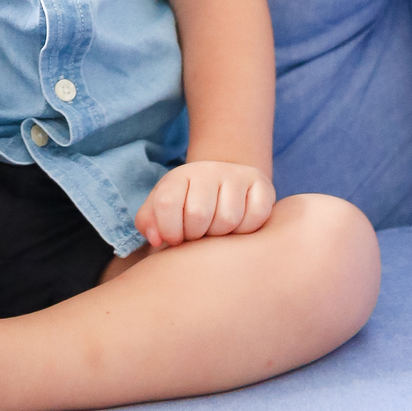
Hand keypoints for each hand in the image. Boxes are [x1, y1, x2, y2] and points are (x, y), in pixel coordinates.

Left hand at [135, 160, 274, 247]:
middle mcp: (208, 171)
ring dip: (221, 235)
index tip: (174, 239)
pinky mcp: (263, 186)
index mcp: (179, 176)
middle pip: (198, 214)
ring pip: (227, 219)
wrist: (224, 184)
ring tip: (217, 232)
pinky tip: (238, 228)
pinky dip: (246, 230)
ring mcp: (237, 176)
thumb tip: (156, 239)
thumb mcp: (162, 208)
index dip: (169, 230)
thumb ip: (148, 222)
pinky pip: (255, 217)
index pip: (167, 202)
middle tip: (198, 236)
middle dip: (196, 235)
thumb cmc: (188, 204)